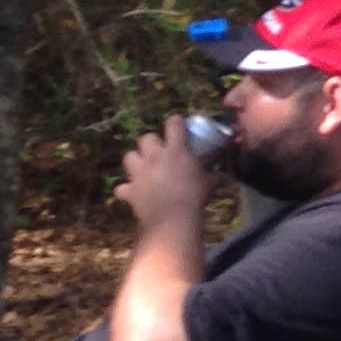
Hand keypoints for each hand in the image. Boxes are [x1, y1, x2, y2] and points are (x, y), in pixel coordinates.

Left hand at [118, 117, 212, 240]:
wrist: (173, 218)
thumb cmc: (194, 197)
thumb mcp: (209, 183)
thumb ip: (210, 174)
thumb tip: (218, 173)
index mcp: (176, 150)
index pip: (174, 124)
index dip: (175, 122)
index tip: (178, 124)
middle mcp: (155, 157)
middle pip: (146, 137)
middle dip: (151, 142)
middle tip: (159, 151)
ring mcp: (139, 173)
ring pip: (129, 156)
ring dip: (136, 160)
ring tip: (143, 167)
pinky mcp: (131, 190)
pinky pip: (122, 188)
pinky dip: (127, 189)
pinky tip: (133, 192)